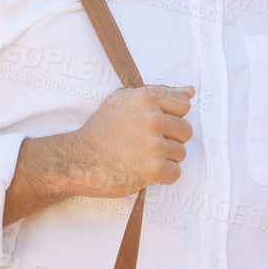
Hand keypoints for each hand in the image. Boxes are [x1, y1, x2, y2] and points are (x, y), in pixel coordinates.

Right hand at [64, 84, 195, 196]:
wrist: (76, 161)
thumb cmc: (100, 130)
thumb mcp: (123, 101)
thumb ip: (160, 94)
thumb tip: (191, 91)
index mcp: (145, 98)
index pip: (184, 105)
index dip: (171, 118)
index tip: (153, 126)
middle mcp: (152, 118)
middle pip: (186, 131)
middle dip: (170, 140)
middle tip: (145, 145)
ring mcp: (153, 144)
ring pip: (181, 153)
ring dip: (165, 159)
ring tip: (141, 158)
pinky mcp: (153, 168)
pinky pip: (175, 173)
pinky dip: (162, 177)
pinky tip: (144, 172)